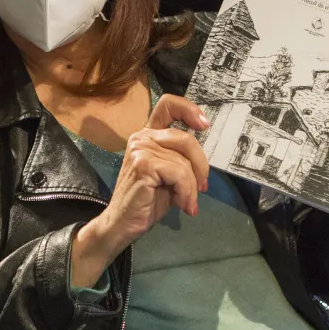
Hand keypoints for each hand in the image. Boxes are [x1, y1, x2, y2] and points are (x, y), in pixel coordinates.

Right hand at [70, 95, 210, 286]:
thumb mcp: (169, 175)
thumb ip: (181, 158)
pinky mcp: (143, 164)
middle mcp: (141, 138)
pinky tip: (182, 205)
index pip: (168, 105)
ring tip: (186, 203)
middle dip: (201, 165)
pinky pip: (179, 173)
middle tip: (203, 187)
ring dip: (192, 187)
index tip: (204, 125)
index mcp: (148, 136)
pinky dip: (186, 192)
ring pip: (184, 161)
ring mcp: (140, 149)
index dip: (189, 109)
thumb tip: (205, 159)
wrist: (123, 224)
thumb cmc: (147, 201)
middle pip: (186, 138)